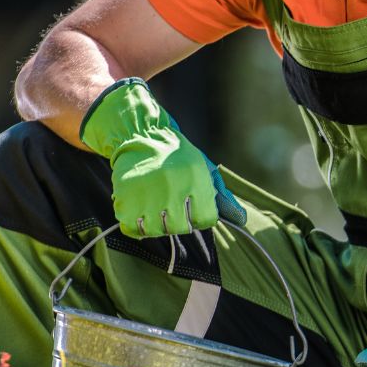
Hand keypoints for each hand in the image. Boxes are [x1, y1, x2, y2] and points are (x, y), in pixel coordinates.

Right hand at [80, 78, 245, 237]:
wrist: (140, 135)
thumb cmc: (178, 158)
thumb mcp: (205, 170)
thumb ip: (223, 197)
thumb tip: (241, 220)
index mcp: (195, 179)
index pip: (205, 220)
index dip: (200, 218)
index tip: (192, 207)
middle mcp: (172, 186)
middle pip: (181, 228)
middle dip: (179, 222)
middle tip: (171, 207)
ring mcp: (147, 192)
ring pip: (157, 230)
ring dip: (157, 225)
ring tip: (155, 207)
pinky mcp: (124, 197)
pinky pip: (132, 228)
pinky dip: (136, 225)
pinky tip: (139, 210)